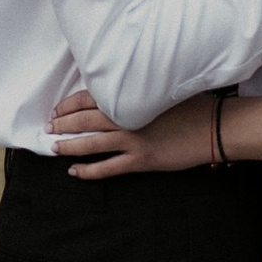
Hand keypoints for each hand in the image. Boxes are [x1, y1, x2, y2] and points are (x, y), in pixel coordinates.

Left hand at [50, 87, 216, 176]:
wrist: (212, 126)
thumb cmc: (191, 105)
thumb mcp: (160, 89)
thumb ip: (137, 90)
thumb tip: (117, 91)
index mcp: (130, 96)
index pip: (88, 98)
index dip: (68, 105)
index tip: (57, 109)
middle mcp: (126, 117)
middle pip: (83, 120)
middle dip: (62, 125)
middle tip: (49, 128)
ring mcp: (132, 139)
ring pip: (90, 144)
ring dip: (68, 146)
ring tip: (55, 148)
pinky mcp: (141, 159)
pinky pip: (107, 167)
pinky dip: (88, 171)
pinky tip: (75, 172)